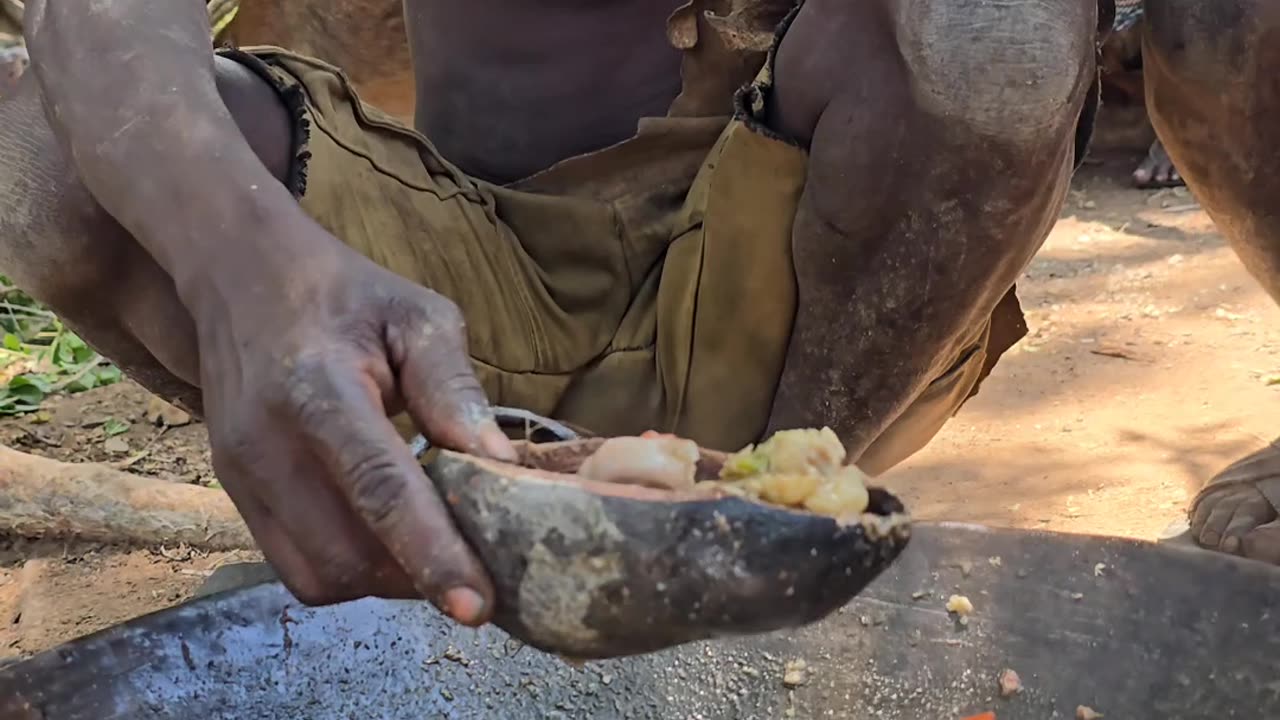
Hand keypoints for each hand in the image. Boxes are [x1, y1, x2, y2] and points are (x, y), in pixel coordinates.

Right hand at [192, 213, 514, 622]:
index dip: (430, 552)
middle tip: (473, 561)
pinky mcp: (234, 495)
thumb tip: (503, 470)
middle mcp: (266, 443)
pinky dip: (349, 571)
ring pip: (319, 576)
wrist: (243, 278)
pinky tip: (383, 536)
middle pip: (346, 553)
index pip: (377, 489)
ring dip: (384, 581)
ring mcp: (240, 475)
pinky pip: (296, 569)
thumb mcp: (417, 315)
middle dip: (416, 576)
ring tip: (429, 547)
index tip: (476, 604)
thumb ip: (455, 389)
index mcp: (318, 389)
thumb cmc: (346, 294)